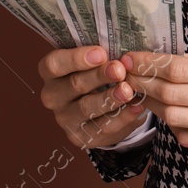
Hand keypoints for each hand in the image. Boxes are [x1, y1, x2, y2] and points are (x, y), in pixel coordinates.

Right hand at [38, 45, 152, 150]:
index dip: (76, 58)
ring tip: (128, 90)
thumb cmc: (94, 72)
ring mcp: (65, 118)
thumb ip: (100, 55)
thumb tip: (121, 51)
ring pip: (86, 108)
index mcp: (51, 72)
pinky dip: (122, 117)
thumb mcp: (92, 60)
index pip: (54, 64)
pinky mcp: (81, 137)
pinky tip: (137, 107)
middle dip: (99, 76)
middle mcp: (53, 96)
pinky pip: (102, 128)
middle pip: (74, 85)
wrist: (99, 104)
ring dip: (109, 98)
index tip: (101, 53)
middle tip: (119, 69)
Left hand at [122, 51, 187, 157]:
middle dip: (142, 83)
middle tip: (127, 76)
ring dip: (152, 105)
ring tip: (143, 94)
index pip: (178, 68)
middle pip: (171, 93)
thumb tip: (159, 61)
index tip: (131, 58)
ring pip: (174, 117)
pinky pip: (187, 137)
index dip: (149, 63)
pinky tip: (168, 113)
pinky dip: (172, 124)